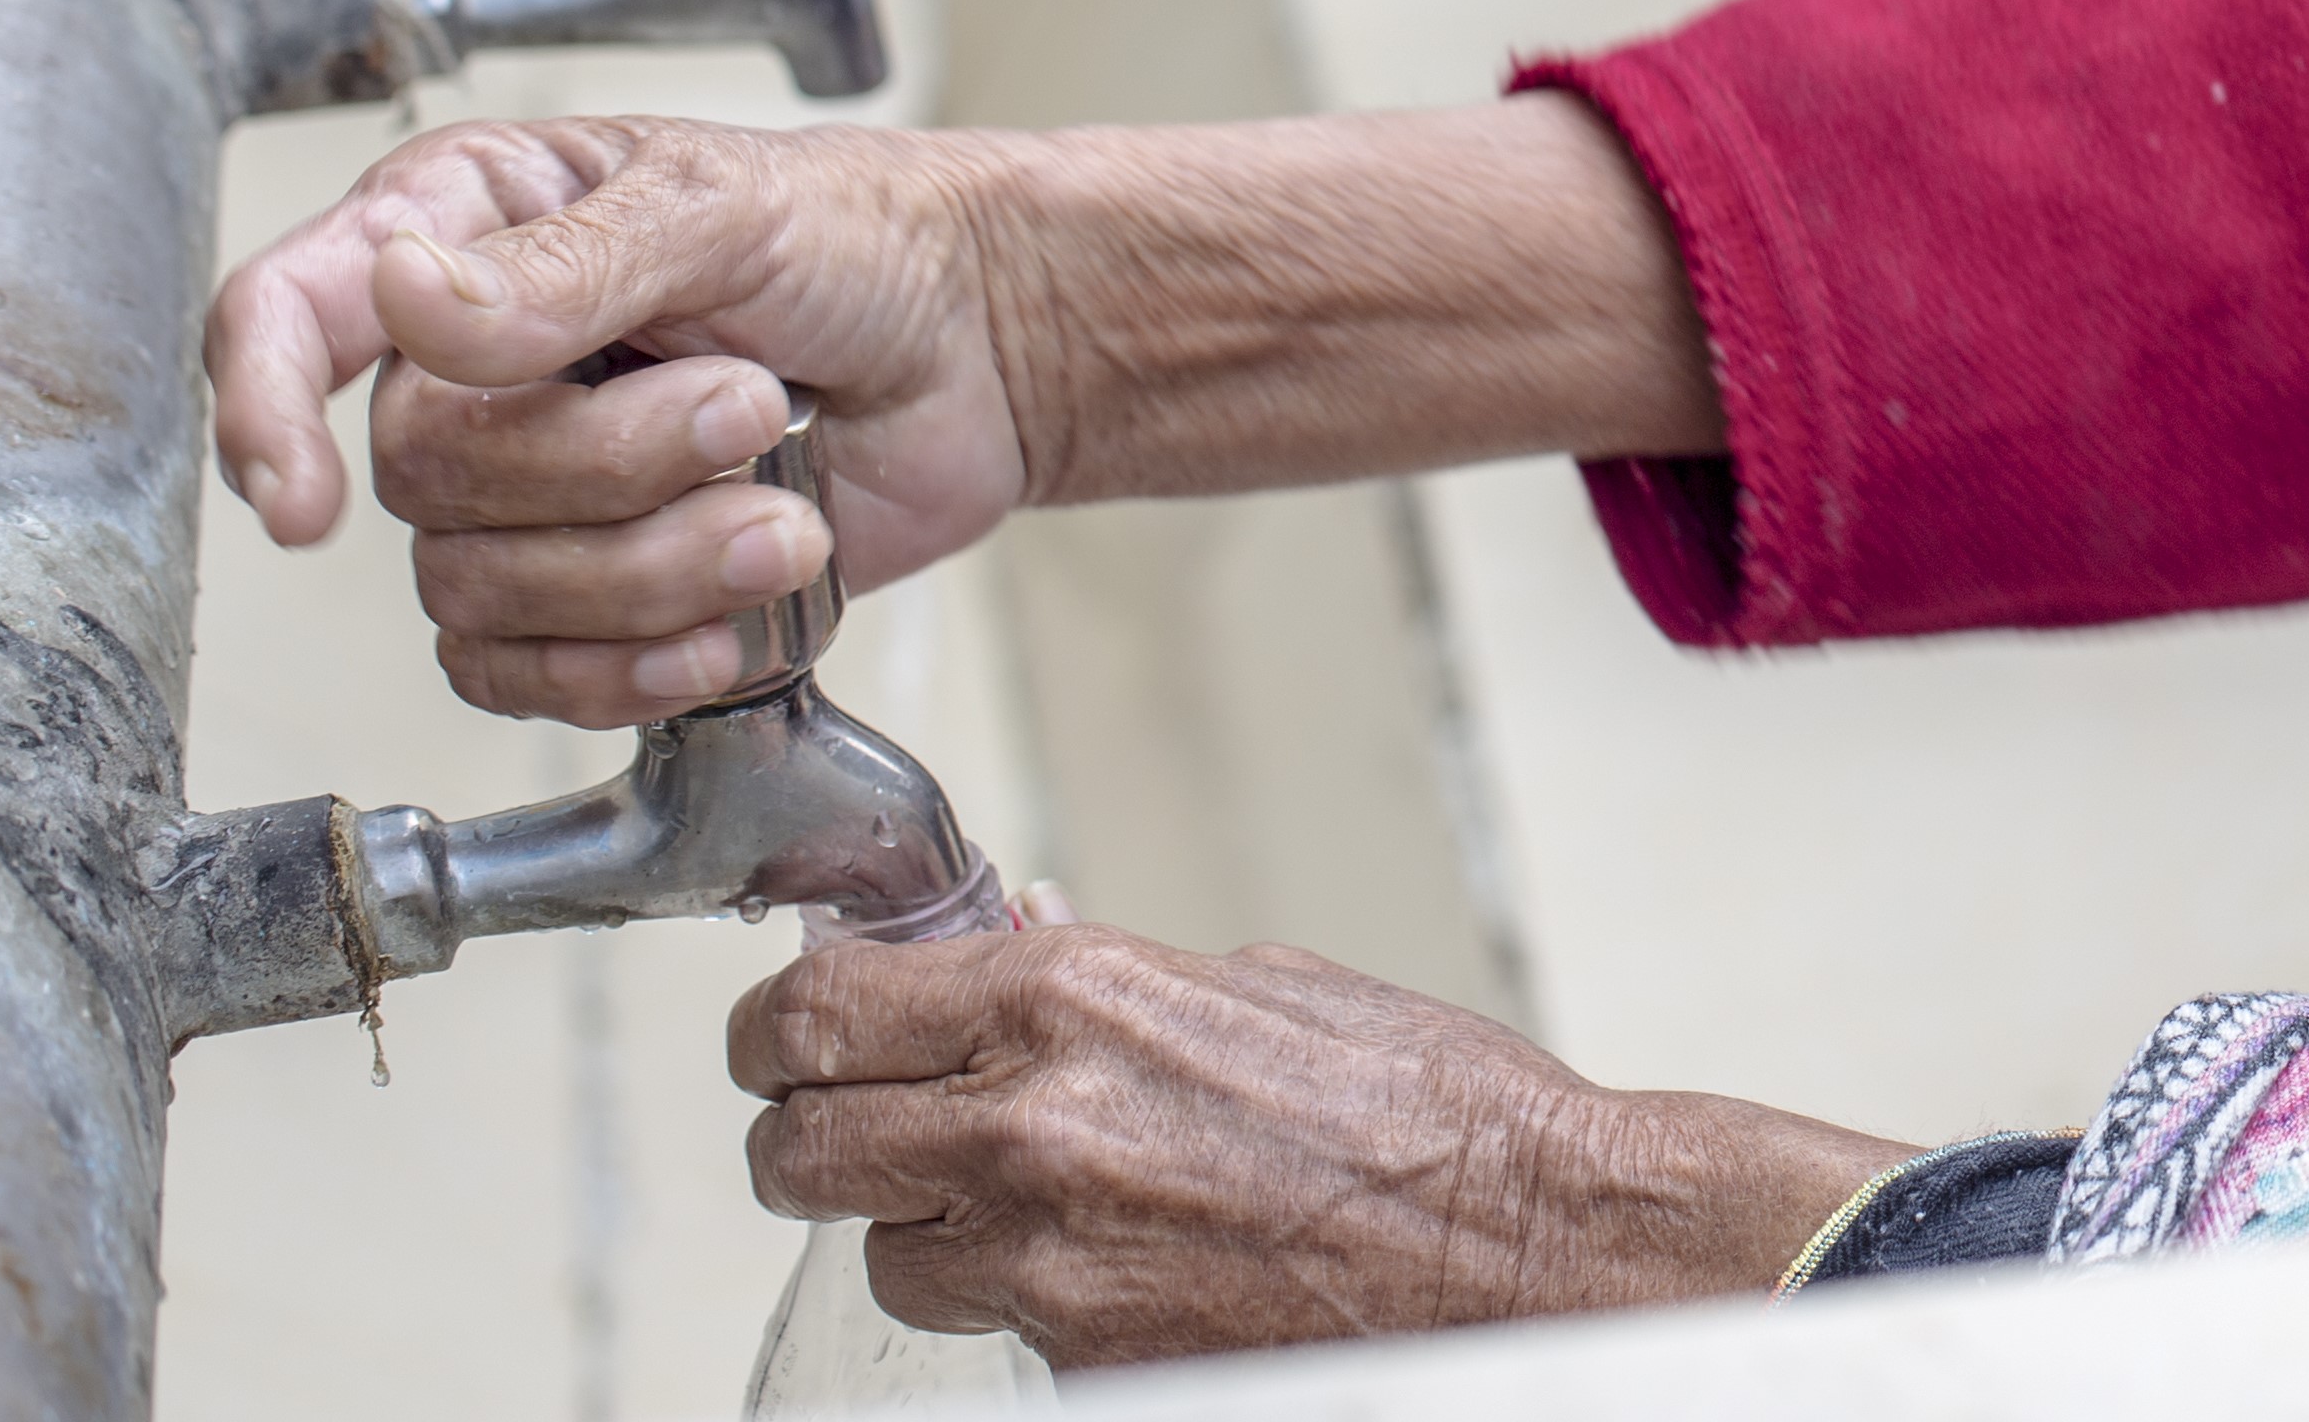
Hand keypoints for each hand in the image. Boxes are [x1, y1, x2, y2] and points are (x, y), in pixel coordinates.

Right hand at [205, 117, 1036, 724]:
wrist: (976, 345)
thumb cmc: (855, 238)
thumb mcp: (726, 208)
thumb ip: (570, 263)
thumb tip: (405, 300)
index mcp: (465, 230)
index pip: (288, 315)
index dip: (259, 409)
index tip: (299, 500)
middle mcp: (467, 367)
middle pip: (426, 476)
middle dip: (612, 464)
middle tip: (753, 404)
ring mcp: (524, 490)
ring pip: (483, 592)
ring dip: (655, 567)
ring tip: (788, 508)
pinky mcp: (586, 595)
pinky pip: (533, 678)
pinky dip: (641, 664)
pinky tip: (739, 620)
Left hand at [734, 929, 1910, 1364]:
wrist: (1530, 1245)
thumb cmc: (1429, 1105)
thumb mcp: (1259, 982)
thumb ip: (1104, 974)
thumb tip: (1009, 943)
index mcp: (1069, 997)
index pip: (816, 1012)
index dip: (779, 1025)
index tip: (788, 1032)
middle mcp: (1028, 1124)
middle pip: (798, 1148)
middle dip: (810, 1133)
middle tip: (849, 1121)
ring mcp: (1045, 1263)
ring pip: (880, 1254)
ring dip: (920, 1225)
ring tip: (1020, 1198)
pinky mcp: (1079, 1366)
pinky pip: (987, 1329)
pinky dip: (1020, 1299)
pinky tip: (1114, 1262)